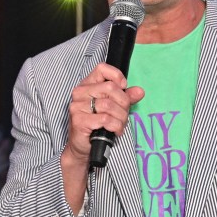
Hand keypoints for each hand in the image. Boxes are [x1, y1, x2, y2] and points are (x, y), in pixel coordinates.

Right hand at [58, 63, 144, 211]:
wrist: (83, 147)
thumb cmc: (97, 125)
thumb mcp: (114, 108)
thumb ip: (126, 98)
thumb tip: (139, 91)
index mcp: (87, 85)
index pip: (102, 68)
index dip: (117, 76)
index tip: (123, 88)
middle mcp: (80, 93)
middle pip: (110, 88)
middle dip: (123, 103)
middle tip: (123, 114)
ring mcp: (77, 106)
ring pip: (109, 105)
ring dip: (121, 117)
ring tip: (119, 125)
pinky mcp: (79, 121)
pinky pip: (106, 119)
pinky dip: (116, 126)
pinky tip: (115, 131)